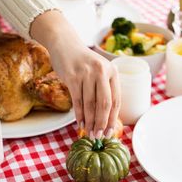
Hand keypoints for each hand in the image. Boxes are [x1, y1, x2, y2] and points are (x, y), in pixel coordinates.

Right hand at [30, 10, 120, 138]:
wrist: (65, 44)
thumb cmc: (83, 63)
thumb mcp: (99, 72)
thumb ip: (104, 90)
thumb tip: (106, 119)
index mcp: (113, 71)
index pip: (116, 101)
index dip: (113, 119)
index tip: (110, 133)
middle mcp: (102, 71)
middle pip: (104, 104)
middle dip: (102, 123)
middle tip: (99, 136)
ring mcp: (86, 73)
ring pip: (90, 104)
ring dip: (90, 122)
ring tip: (89, 133)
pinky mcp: (72, 76)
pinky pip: (77, 101)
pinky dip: (79, 115)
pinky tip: (80, 123)